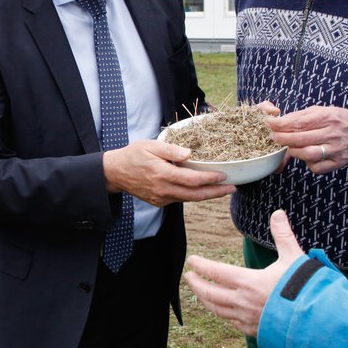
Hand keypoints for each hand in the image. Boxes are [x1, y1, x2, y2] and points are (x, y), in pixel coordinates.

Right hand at [102, 140, 235, 206]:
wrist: (115, 173)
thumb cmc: (133, 155)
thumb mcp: (150, 145)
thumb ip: (170, 149)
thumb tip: (189, 153)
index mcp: (162, 174)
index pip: (191, 179)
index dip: (210, 179)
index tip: (224, 175)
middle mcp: (163, 189)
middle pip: (195, 195)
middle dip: (216, 192)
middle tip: (232, 188)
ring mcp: (161, 198)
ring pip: (189, 199)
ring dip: (207, 195)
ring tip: (222, 189)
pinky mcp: (160, 202)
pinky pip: (180, 199)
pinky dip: (193, 195)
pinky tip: (202, 189)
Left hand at [185, 209, 305, 336]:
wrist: (317, 321)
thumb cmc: (305, 288)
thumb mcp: (294, 258)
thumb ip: (283, 235)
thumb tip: (277, 213)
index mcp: (248, 282)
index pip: (216, 272)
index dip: (201, 266)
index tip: (191, 261)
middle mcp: (243, 302)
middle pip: (210, 294)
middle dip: (196, 285)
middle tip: (188, 278)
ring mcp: (247, 319)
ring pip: (218, 310)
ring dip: (206, 301)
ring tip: (200, 294)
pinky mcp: (255, 332)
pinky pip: (232, 323)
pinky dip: (224, 315)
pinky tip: (223, 312)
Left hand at [265, 106, 347, 174]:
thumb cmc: (340, 120)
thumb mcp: (323, 110)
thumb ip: (301, 116)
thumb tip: (280, 121)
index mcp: (327, 117)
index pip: (300, 122)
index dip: (281, 124)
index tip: (269, 124)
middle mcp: (332, 134)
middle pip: (301, 139)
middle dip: (282, 138)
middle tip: (273, 137)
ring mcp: (335, 150)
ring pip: (308, 154)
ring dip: (293, 151)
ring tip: (288, 147)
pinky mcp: (337, 163)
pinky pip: (316, 167)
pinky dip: (307, 163)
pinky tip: (306, 156)